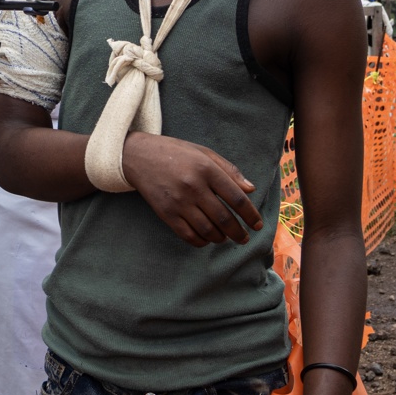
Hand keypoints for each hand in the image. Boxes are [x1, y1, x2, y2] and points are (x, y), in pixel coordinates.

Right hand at [121, 132, 263, 246]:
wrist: (138, 156)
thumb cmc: (175, 153)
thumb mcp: (204, 153)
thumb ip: (229, 170)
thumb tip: (251, 189)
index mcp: (206, 169)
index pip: (236, 198)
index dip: (251, 215)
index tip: (257, 224)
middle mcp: (193, 186)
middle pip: (224, 218)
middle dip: (239, 232)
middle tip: (245, 238)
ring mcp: (178, 201)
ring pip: (208, 229)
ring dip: (221, 238)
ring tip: (226, 238)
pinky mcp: (165, 213)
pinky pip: (188, 235)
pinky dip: (202, 241)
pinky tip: (207, 239)